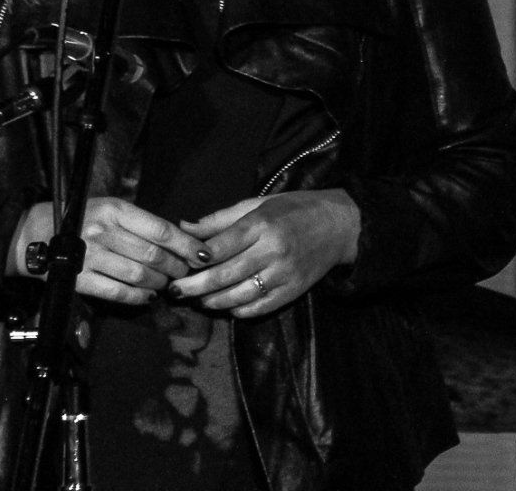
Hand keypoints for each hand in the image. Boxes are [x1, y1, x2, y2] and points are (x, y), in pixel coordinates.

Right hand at [7, 197, 194, 305]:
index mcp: (115, 210)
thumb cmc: (80, 219)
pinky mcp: (79, 279)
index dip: (186, 245)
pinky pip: (118, 292)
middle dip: (176, 267)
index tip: (202, 254)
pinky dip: (138, 297)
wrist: (34, 235)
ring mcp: (91, 256)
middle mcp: (104, 231)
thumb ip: (139, 223)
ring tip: (164, 283)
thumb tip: (179, 240)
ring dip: (159, 283)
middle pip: (154, 255)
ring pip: (140, 275)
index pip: (161, 229)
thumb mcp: (109, 208)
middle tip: (183, 272)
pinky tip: (147, 296)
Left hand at [167, 189, 360, 317]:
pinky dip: (239, 311)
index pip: (219, 247)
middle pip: (224, 275)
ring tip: (199, 299)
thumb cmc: (294, 210)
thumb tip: (185, 227)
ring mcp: (284, 273)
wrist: (340, 225)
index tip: (178, 265)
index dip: (194, 259)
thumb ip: (221, 219)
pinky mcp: (293, 290)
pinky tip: (227, 306)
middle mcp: (272, 249)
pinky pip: (259, 307)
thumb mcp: (258, 205)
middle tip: (175, 291)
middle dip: (194, 286)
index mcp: (262, 224)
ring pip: (239, 296)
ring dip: (213, 301)